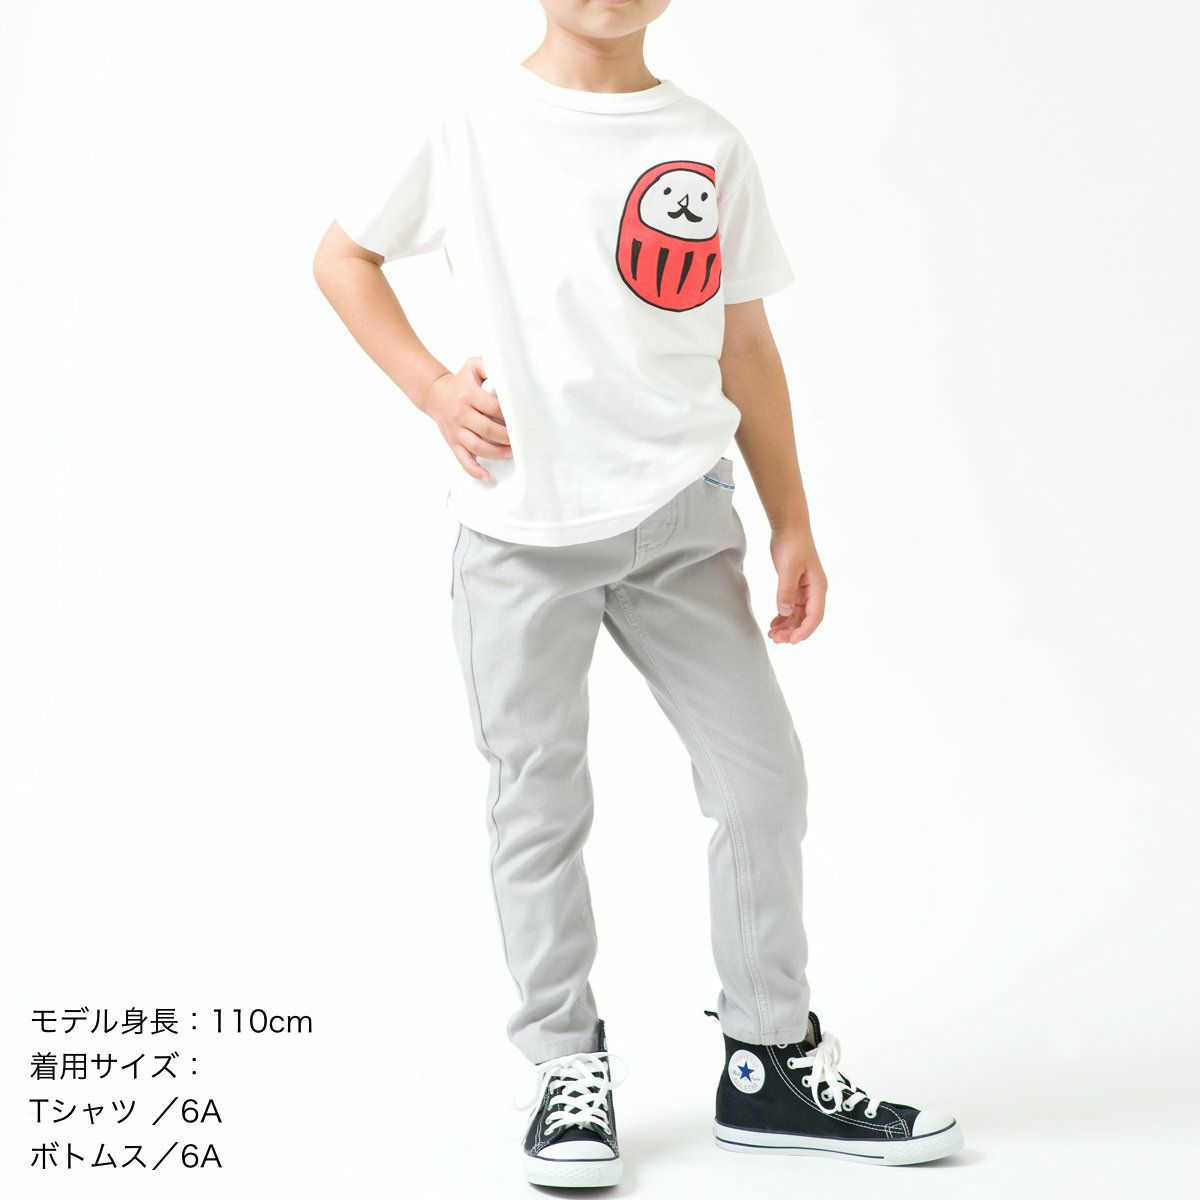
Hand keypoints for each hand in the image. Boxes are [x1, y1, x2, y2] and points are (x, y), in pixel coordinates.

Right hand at [421, 356, 510, 480]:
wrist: (435, 394)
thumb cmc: (461, 381)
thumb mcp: (473, 366)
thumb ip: (490, 364)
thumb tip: (507, 372)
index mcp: (469, 395)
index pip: (494, 408)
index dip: (509, 415)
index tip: (522, 418)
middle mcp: (461, 414)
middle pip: (488, 430)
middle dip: (507, 436)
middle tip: (522, 438)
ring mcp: (456, 431)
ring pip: (478, 446)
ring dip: (497, 453)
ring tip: (512, 453)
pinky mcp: (453, 443)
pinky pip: (463, 460)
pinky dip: (475, 470)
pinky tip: (487, 476)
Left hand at [768, 526, 826, 642]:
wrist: (789, 527)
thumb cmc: (792, 544)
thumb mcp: (788, 568)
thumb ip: (786, 591)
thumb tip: (785, 613)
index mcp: (818, 587)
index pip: (815, 616)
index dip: (804, 631)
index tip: (791, 641)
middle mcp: (814, 591)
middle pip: (806, 619)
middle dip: (793, 631)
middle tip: (775, 639)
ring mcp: (805, 589)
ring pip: (798, 615)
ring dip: (787, 626)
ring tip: (772, 634)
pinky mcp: (795, 586)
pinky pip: (792, 607)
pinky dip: (783, 616)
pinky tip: (774, 623)